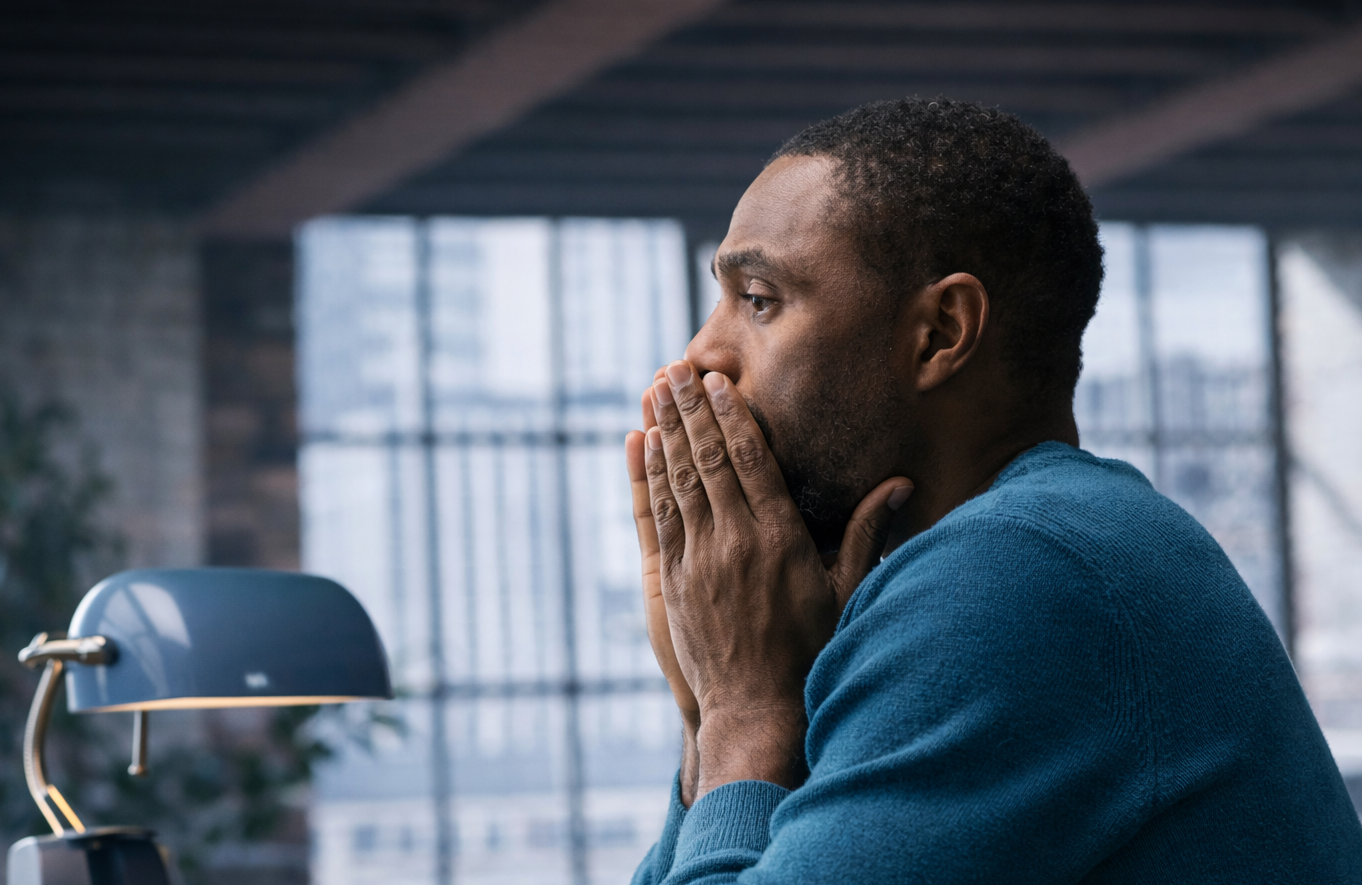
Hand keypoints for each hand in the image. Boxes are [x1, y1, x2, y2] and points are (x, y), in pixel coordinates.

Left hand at [637, 360, 910, 802]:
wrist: (758, 709)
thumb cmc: (810, 650)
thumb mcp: (846, 591)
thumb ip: (865, 533)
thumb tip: (900, 484)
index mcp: (779, 539)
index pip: (752, 462)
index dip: (733, 417)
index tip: (719, 382)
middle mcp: (736, 543)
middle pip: (709, 460)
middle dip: (691, 409)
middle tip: (676, 366)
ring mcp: (701, 560)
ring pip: (680, 480)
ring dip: (667, 430)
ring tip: (656, 389)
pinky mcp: (676, 580)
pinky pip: (661, 514)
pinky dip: (652, 474)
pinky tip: (645, 443)